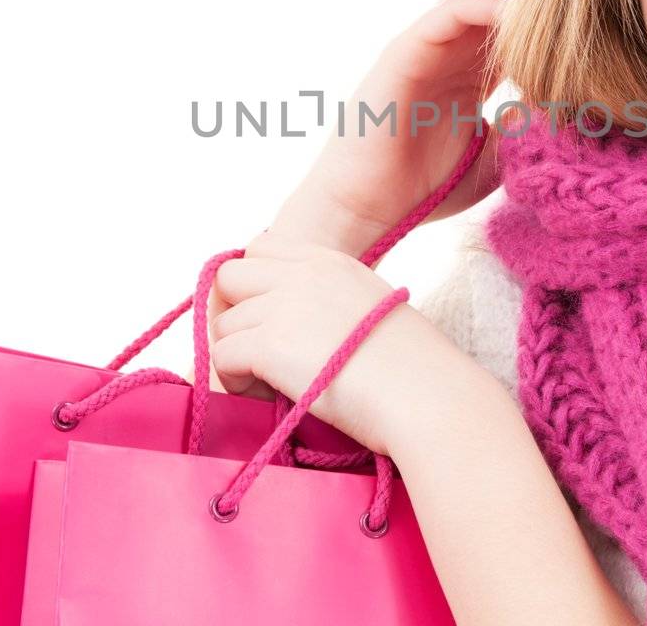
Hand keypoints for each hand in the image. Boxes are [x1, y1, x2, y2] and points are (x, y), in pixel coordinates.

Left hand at [207, 229, 453, 456]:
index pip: (259, 250)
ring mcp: (284, 306)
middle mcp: (302, 274)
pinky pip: (223, 356)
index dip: (252, 286)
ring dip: (236, 354)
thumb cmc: (414, 368)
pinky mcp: (270, 344)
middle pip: (228, 279)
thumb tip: (298, 326)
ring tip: (269, 383)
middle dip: (233, 315)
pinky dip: (235, 380)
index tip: (267, 320)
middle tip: (256, 352)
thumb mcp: (372, 307)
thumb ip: (330, 300)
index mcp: (329, 261)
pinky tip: (266, 394)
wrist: (425, 396)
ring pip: (222, 324)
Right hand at [266, 0, 541, 257]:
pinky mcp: (404, 52)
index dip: (553, 5)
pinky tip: (523, 12)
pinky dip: (488, 6)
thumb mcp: (492, 159)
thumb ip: (522, 132)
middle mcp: (445, 50)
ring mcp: (423, 46)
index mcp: (466, 71)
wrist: (363, 212)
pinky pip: (450, 13)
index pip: (514, 22)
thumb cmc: (421, 191)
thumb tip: (563, 114)